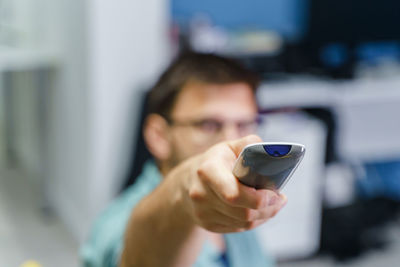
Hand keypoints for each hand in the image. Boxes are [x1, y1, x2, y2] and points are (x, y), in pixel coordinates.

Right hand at [170, 135, 286, 232]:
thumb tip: (271, 152)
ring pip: (244, 223)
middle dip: (268, 208)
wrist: (187, 182)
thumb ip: (250, 144)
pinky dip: (254, 221)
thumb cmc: (215, 162)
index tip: (275, 192)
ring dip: (264, 215)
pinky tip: (259, 210)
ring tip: (274, 203)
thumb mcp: (229, 147)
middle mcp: (201, 194)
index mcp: (208, 171)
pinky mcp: (208, 225)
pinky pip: (239, 228)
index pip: (234, 194)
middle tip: (280, 198)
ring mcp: (203, 213)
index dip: (259, 198)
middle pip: (243, 213)